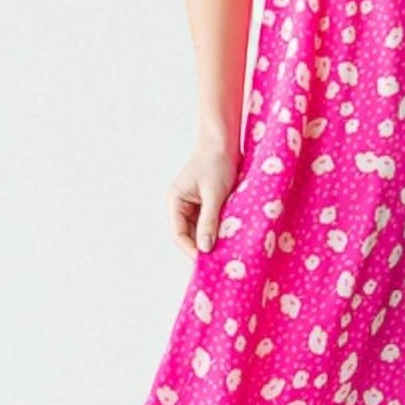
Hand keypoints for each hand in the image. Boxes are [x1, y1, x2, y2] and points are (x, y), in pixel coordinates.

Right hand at [168, 141, 241, 257]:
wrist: (225, 141)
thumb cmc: (216, 162)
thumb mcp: (214, 193)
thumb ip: (209, 221)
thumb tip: (205, 248)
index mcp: (175, 201)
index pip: (178, 235)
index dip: (191, 250)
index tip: (207, 263)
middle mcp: (181, 206)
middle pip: (188, 236)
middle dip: (202, 249)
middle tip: (218, 264)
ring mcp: (194, 205)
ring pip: (201, 231)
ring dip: (212, 241)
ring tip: (226, 254)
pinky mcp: (208, 204)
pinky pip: (211, 223)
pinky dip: (219, 231)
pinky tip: (230, 240)